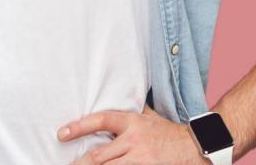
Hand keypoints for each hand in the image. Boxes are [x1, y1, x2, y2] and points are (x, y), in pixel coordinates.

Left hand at [59, 103, 208, 163]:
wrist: (193, 147)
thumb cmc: (167, 132)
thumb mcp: (149, 116)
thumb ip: (131, 110)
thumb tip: (114, 96)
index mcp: (132, 123)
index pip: (102, 120)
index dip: (80, 126)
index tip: (62, 133)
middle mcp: (134, 141)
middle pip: (99, 155)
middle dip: (80, 163)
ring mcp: (141, 159)